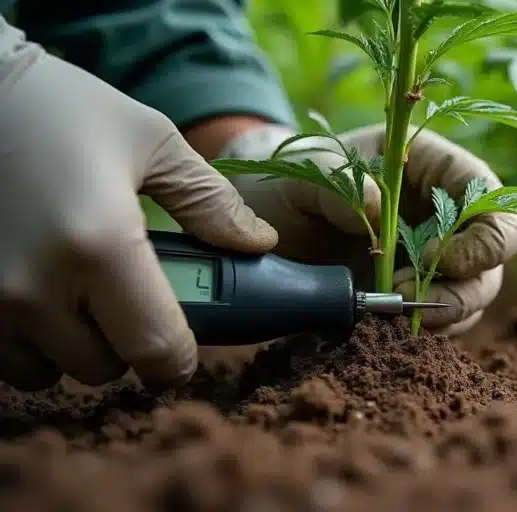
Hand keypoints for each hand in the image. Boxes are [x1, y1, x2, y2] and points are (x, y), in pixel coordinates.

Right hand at [0, 22, 277, 390]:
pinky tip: (35, 291)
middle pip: (104, 368)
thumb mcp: (151, 142)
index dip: (179, 358)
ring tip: (74, 287)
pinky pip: (4, 359)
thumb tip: (259, 245)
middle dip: (124, 341)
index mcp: (99, 245)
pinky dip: (26, 339)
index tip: (183, 345)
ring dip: (71, 344)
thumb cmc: (62, 109)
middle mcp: (35, 287)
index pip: (157, 350)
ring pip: (49, 370)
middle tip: (124, 294)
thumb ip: (211, 202)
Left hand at [221, 124, 516, 334]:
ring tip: (394, 313)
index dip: (480, 234)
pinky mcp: (420, 292)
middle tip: (409, 299)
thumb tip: (379, 208)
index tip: (429, 256)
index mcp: (436, 167)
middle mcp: (449, 211)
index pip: (491, 197)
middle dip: (465, 286)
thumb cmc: (291, 181)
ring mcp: (438, 254)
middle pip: (496, 253)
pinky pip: (449, 318)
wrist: (265, 222)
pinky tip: (389, 327)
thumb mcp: (305, 171)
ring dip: (447, 312)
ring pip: (478, 291)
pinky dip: (428, 329)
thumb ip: (339, 183)